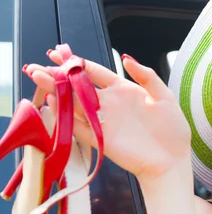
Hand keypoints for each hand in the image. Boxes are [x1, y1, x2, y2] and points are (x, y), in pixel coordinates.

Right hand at [24, 52, 191, 180]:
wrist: (172, 160)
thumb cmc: (172, 130)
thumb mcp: (165, 98)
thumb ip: (147, 76)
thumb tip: (126, 59)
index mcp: (123, 90)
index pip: (93, 72)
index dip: (76, 62)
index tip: (57, 52)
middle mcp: (109, 104)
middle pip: (77, 86)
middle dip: (56, 75)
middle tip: (37, 67)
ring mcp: (103, 121)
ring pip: (73, 103)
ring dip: (55, 90)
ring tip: (37, 77)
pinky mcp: (100, 139)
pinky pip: (78, 126)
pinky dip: (65, 115)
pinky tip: (54, 102)